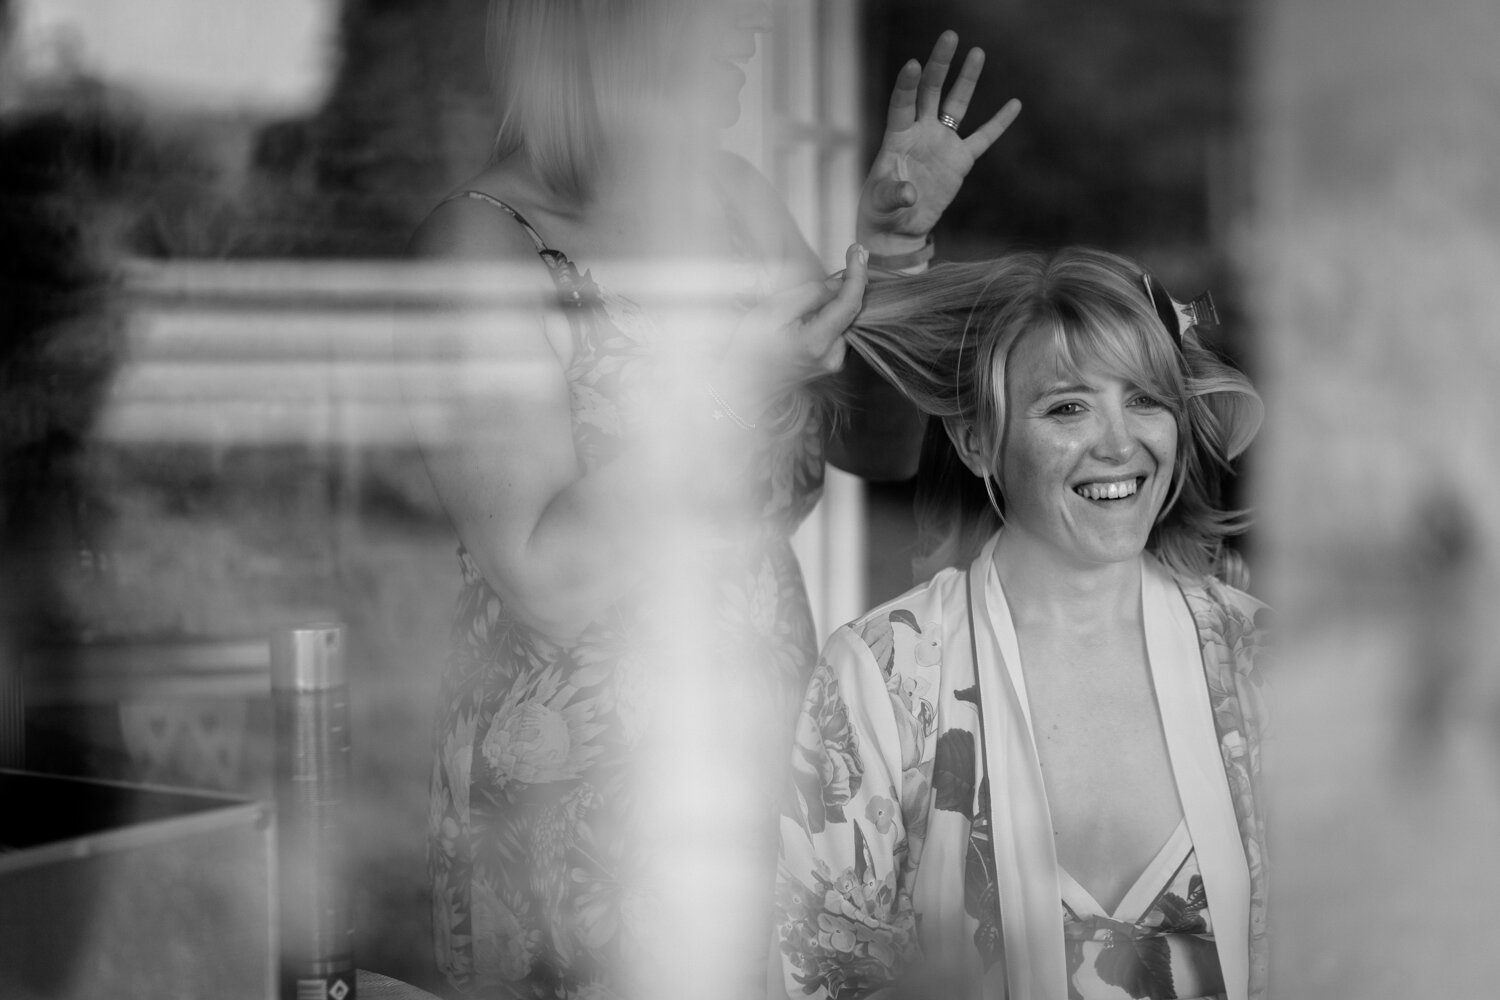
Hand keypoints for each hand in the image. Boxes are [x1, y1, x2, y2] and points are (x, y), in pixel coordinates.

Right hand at [714, 244, 869, 413]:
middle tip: (848, 256)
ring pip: (846, 320)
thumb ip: (810, 294)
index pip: (850, 302)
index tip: (858, 250)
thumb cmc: (750, 347)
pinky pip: (839, 330)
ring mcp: (833, 362)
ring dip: (839, 299)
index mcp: (817, 341)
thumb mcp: (773, 310)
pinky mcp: (830, 363)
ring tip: (819, 288)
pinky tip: (817, 308)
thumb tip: (838, 283)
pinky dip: (834, 313)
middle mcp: (832, 356)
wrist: (742, 386)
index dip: (858, 273)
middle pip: (852, 311)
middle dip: (850, 283)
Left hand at [857, 31, 1021, 252]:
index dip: (907, 85)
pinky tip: (1014, 103)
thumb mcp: (882, 204)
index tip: (913, 64)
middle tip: (949, 36)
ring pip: (956, 105)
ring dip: (967, 79)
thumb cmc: (882, 211)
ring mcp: (941, 143)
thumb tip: (909, 193)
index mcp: (897, 138)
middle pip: (931, 92)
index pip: (902, 104)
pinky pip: (983, 138)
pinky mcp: (959, 160)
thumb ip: (893, 194)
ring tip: (977, 52)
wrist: (899, 227)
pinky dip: (999, 123)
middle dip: (940, 65)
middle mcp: (920, 133)